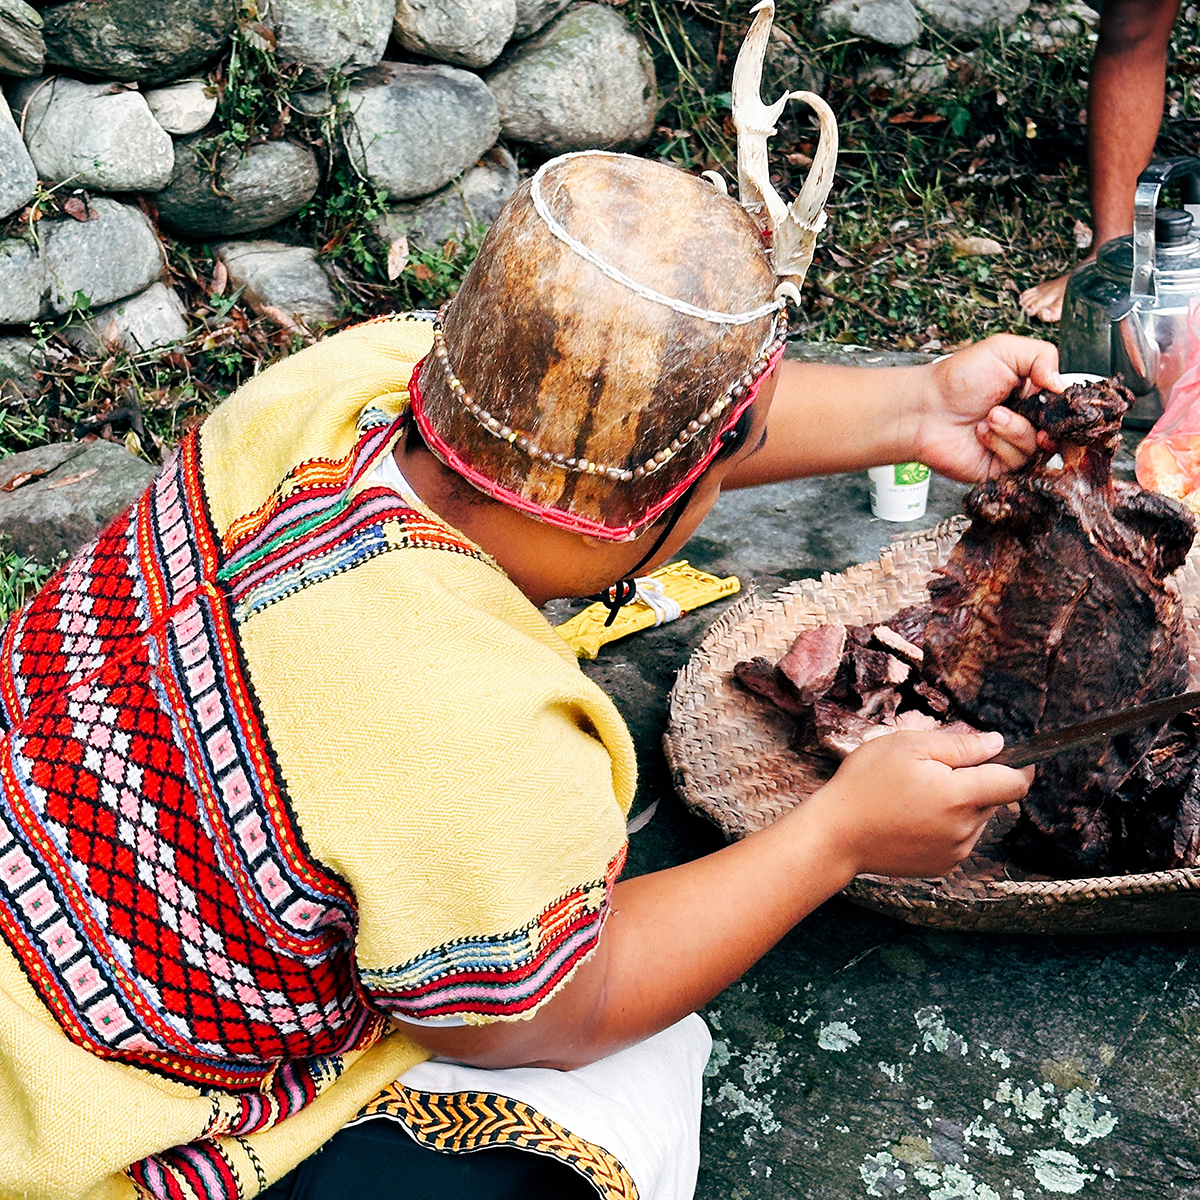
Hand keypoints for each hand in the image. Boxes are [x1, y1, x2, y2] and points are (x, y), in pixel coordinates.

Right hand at [801, 728, 1033, 877]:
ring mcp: (955, 851)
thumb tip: (997, 744)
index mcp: (960, 796)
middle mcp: (965, 829)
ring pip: (977, 818)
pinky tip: (914, 817)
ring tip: (917, 796)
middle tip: (934, 771)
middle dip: (976, 781)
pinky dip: (948, 824)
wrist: (836, 835)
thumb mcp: (907, 746)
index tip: (1014, 756)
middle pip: (994, 798)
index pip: (1015, 783)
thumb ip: (959, 745)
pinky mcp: (943, 865)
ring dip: (961, 804)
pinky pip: (960, 838)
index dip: (1020, 766)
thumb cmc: (865, 785)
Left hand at [914, 335, 1066, 482]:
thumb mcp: (1004, 350)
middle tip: (1028, 411)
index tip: (1057, 401)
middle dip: (1045, 421)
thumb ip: (1042, 356)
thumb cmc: (957, 379)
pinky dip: (1000, 444)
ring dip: (1015, 428)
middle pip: (1060, 432)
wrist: (924, 407)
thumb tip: (1062, 383)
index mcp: (1032, 395)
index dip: (1066, 406)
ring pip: (1039, 448)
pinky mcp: (999, 469)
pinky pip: (1017, 463)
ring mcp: (1012, 447)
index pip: (1065, 406)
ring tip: (990, 415)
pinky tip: (981, 432)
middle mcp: (1025, 421)